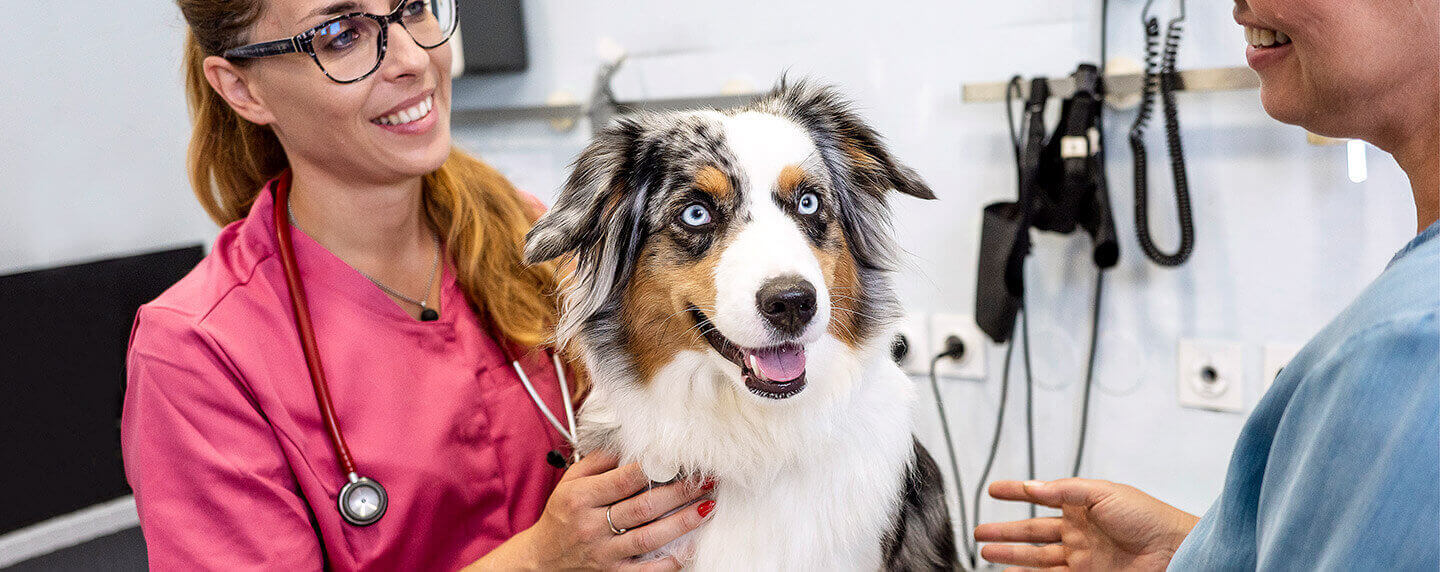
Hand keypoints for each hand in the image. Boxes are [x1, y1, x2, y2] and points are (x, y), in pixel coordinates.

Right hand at [468, 451, 714, 570]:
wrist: (542, 559)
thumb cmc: (561, 515)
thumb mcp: (570, 482)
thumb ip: (598, 461)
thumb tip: (630, 443)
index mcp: (581, 498)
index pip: (624, 479)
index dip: (656, 468)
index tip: (680, 458)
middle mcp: (592, 526)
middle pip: (643, 506)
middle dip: (679, 492)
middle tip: (706, 479)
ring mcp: (604, 553)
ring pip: (650, 537)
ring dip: (683, 521)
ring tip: (707, 506)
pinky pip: (647, 571)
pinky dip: (671, 560)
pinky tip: (690, 547)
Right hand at [974, 479, 1198, 570]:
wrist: (1173, 550)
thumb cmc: (1148, 517)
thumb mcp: (1104, 492)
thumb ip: (1065, 490)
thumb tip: (1033, 486)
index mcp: (1082, 505)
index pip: (1042, 496)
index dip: (1017, 493)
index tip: (994, 490)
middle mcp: (1079, 531)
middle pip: (1033, 531)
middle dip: (1005, 532)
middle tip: (980, 533)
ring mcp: (1081, 556)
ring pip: (1037, 557)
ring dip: (1011, 556)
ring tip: (986, 554)